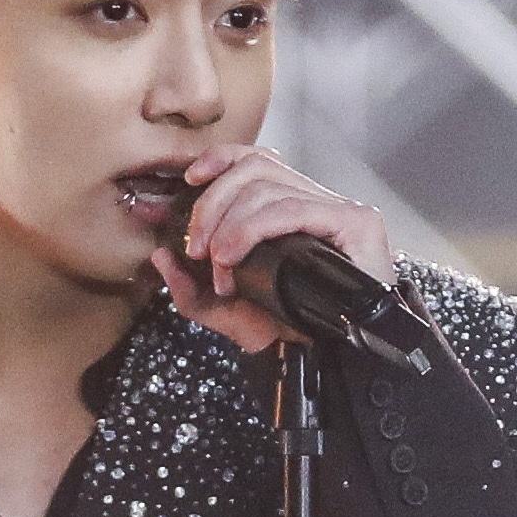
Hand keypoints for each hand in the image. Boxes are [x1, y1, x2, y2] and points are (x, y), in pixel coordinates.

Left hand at [152, 141, 391, 355]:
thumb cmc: (293, 333)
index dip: (221, 158)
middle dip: (212, 204)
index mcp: (294, 210)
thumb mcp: (230, 314)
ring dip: (229, 223)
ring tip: (218, 261)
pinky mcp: (356, 223)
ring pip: (269, 187)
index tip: (190, 179)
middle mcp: (318, 202)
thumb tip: (160, 258)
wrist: (339, 358)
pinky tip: (234, 255)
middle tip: (195, 248)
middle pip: (256, 169)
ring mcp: (339, 210)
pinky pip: (292, 209)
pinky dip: (253, 228)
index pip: (259, 159)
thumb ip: (192, 291)